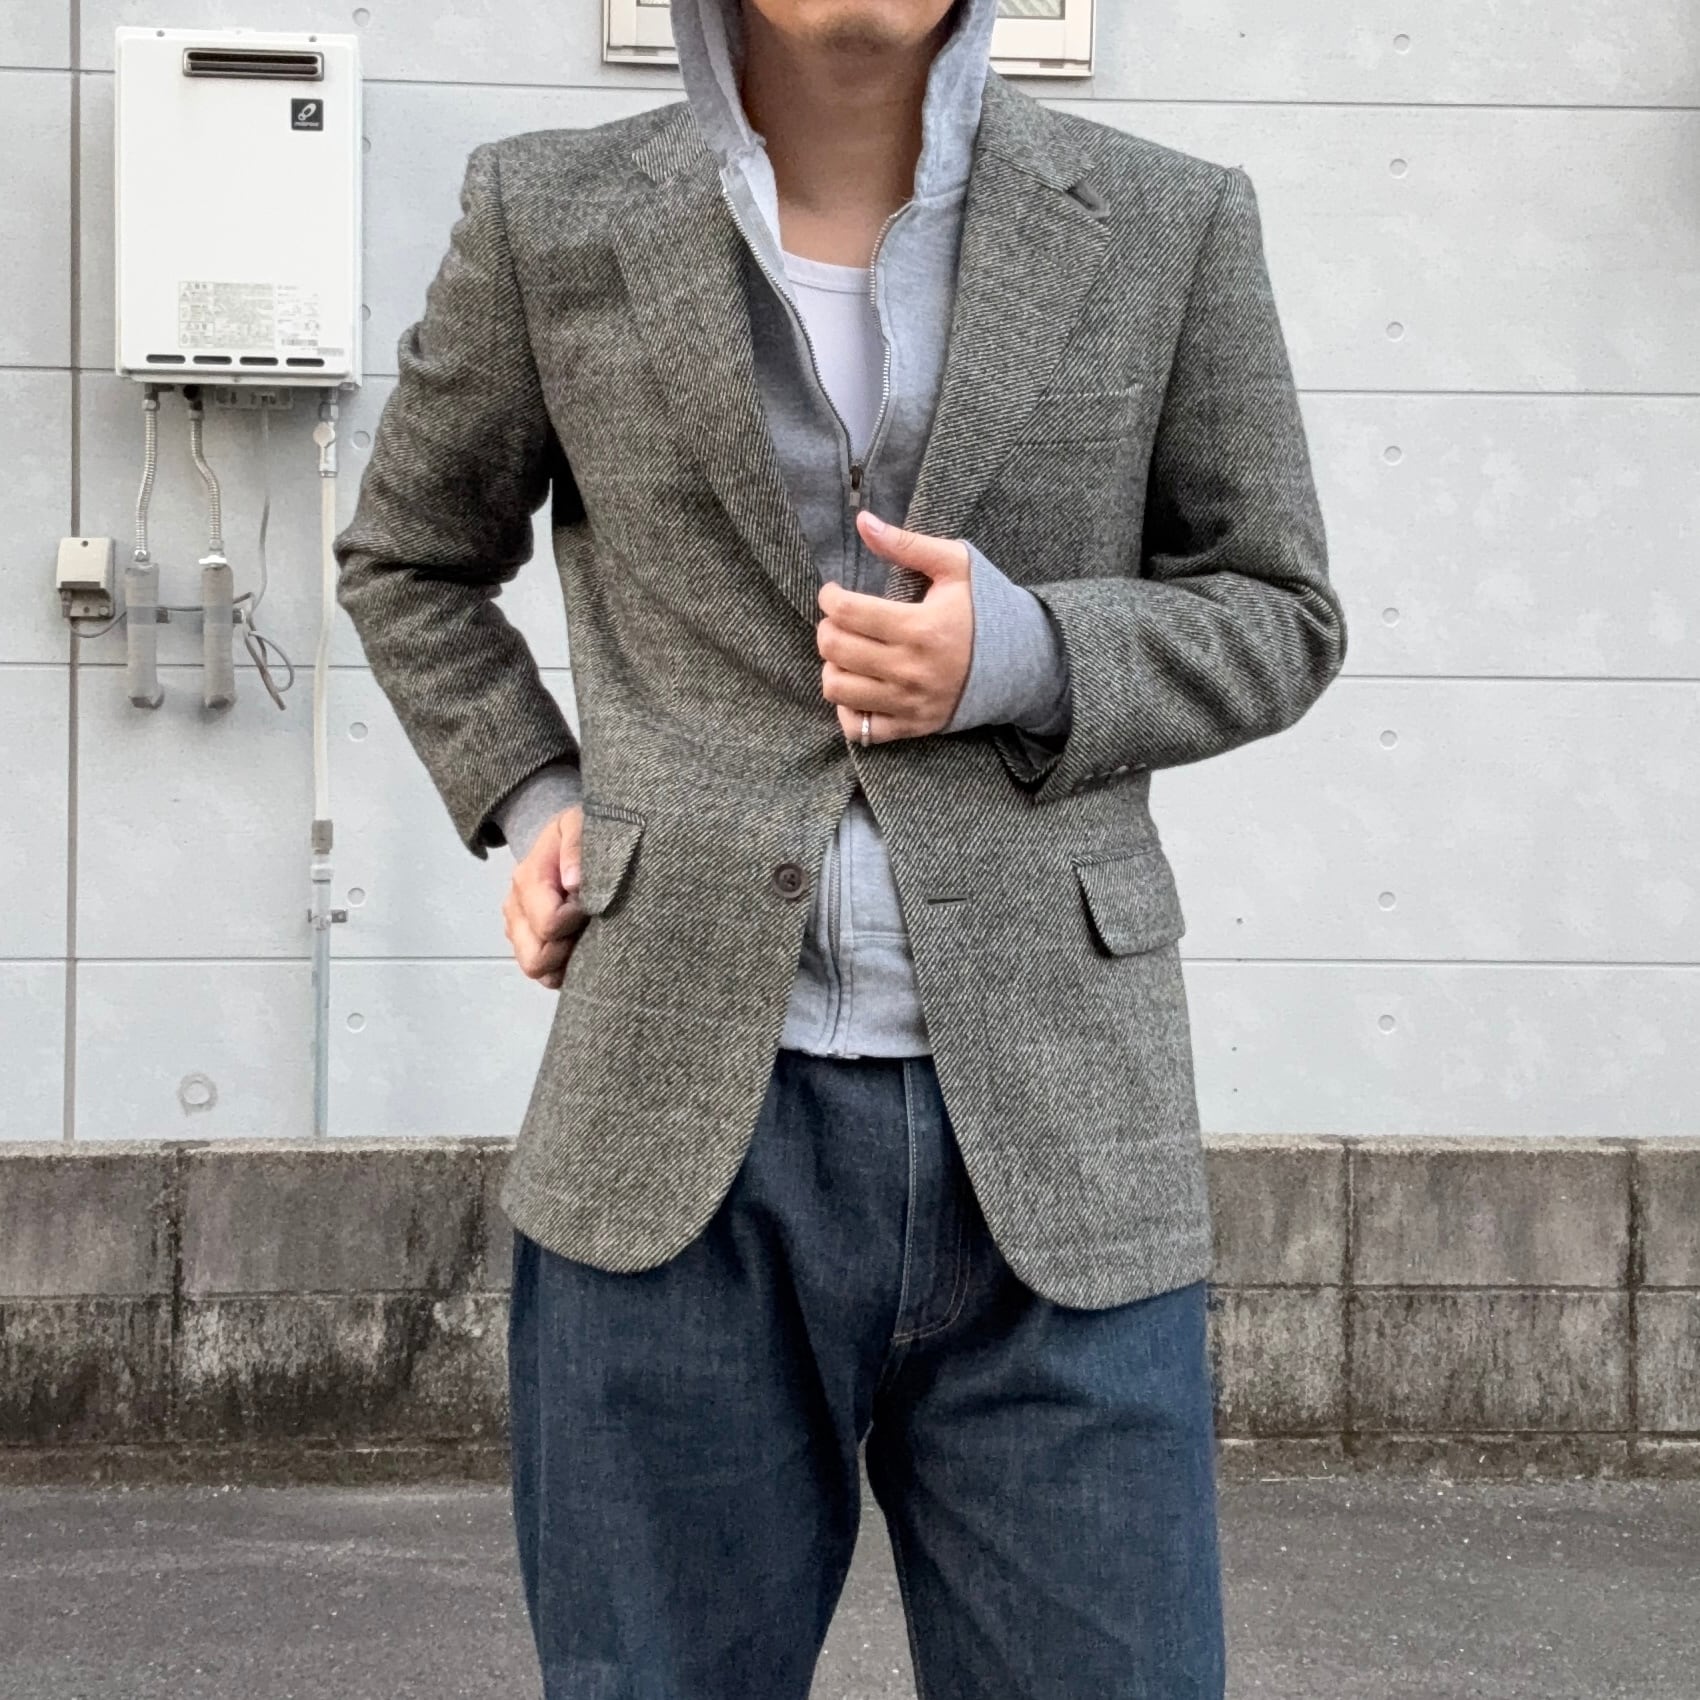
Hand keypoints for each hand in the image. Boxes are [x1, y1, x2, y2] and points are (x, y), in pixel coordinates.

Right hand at [502, 804, 586, 990]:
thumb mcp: (582, 824)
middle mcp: (515, 907)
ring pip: (536, 969)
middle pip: (535, 957)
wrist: (566, 841)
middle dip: (567, 949)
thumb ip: (577, 845)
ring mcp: (517, 927)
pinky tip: (578, 946)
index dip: (577, 920)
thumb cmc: (579, 835)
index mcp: (527, 879)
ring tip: (584, 936)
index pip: (549, 924)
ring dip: (563, 961)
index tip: (593, 905)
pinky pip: (542, 972)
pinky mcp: (526, 942)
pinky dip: (561, 967)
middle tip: (589, 926)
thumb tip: (573, 882)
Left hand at [816, 509, 973, 743]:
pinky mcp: (912, 726)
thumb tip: (862, 522)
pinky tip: (858, 686)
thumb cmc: (986, 609)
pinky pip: (858, 728)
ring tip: (847, 652)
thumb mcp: (955, 566)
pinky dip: (847, 708)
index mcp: (921, 628)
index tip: (834, 593)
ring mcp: (909, 703)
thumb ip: (907, 544)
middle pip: (835, 649)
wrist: (1022, 661)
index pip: (847, 612)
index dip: (829, 597)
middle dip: (827, 628)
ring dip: (832, 666)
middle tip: (840, 620)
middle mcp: (911, 670)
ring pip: (837, 690)